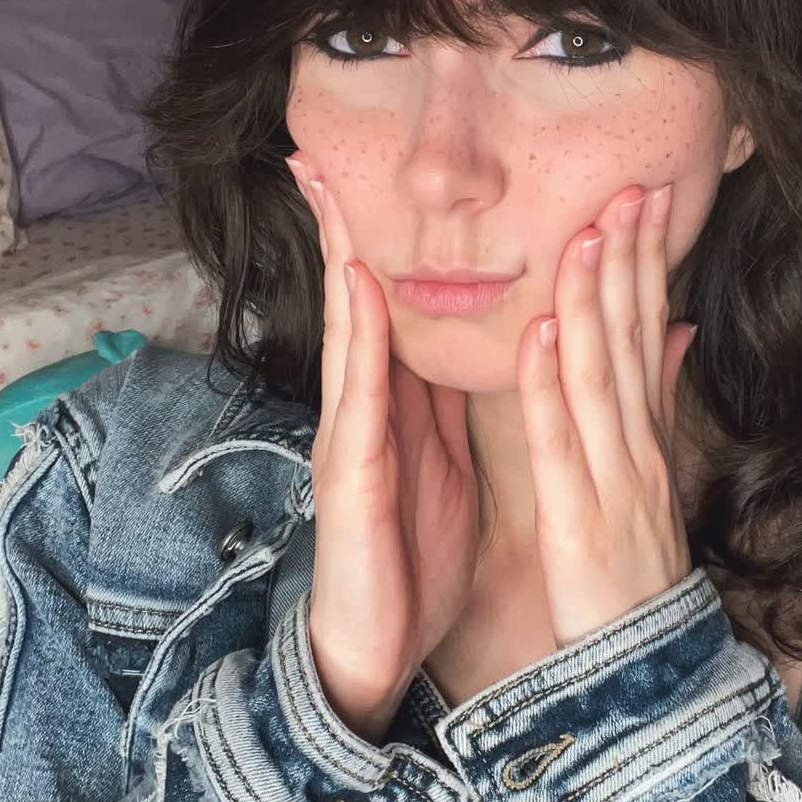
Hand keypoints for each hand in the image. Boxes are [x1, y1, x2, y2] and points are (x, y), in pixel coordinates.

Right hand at [287, 158, 481, 736]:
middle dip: (336, 228)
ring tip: (329, 191)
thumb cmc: (414, 558)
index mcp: (397, 406)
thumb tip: (486, 346)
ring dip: (339, 258)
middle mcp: (364, 409)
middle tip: (314, 153)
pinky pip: (359, 395)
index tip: (363, 176)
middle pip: (352, 301)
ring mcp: (351, 436)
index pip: (385, 306)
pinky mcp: (351, 473)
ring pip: (346, 331)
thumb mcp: (450, 466)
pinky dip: (360, 337)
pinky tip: (361, 290)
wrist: (380, 649)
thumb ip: (455, 405)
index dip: (374, 240)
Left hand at [516, 181, 699, 648]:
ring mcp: (612, 484)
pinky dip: (549, 389)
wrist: (644, 674)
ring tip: (585, 236)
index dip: (647, 262)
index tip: (643, 197)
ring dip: (594, 304)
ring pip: (601, 378)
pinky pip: (561, 447)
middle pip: (634, 341)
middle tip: (629, 186)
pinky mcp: (577, 523)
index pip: (649, 333)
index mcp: (645, 438)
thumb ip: (658, 404)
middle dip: (631, 261)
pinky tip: (538, 336)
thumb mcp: (653, 481)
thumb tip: (672, 332)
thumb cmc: (635, 577)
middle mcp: (636, 450)